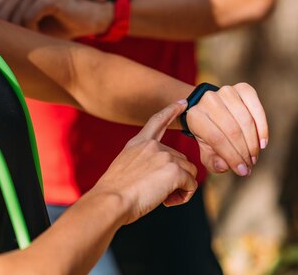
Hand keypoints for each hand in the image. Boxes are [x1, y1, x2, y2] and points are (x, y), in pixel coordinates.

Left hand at [0, 0, 113, 38]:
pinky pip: (29, 17)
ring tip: (36, 40)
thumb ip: (9, 29)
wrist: (91, 18)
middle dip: (9, 35)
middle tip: (24, 46)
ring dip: (22, 35)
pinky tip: (42, 35)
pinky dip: (33, 31)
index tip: (13, 44)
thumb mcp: (29, 28)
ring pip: (13, 18)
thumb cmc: (59, 27)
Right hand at [93, 101, 197, 224]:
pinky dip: (185, 195)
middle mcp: (152, 145)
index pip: (157, 120)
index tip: (183, 102)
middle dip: (176, 176)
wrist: (111, 200)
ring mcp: (164, 156)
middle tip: (160, 193)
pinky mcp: (174, 170)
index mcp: (138, 142)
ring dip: (181, 187)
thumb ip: (143, 163)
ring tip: (164, 198)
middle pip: (180, 158)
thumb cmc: (115, 192)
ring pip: (189, 172)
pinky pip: (191, 184)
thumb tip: (160, 174)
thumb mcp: (125, 167)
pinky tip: (168, 201)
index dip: (171, 110)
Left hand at [184, 83, 268, 176]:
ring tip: (254, 156)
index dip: (232, 157)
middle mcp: (208, 99)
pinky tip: (262, 142)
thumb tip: (224, 165)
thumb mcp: (205, 150)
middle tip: (250, 165)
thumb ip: (212, 161)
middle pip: (232, 130)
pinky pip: (256, 107)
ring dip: (253, 142)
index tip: (242, 171)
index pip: (216, 138)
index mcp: (195, 115)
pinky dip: (262, 126)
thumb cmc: (209, 133)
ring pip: (245, 120)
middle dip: (244, 151)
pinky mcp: (242, 88)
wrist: (211, 109)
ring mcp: (225, 91)